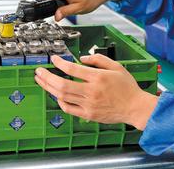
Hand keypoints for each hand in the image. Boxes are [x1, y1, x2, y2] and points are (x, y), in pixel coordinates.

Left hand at [35, 54, 157, 129]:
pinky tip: (55, 95)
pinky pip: (69, 109)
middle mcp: (91, 92)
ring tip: (41, 81)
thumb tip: (81, 59)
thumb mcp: (116, 66)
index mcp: (98, 78)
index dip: (60, 63)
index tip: (53, 59)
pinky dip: (60, 101)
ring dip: (49, 88)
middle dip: (47, 77)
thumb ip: (98, 59)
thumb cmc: (127, 87)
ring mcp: (88, 105)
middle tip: (38, 71)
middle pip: (62, 85)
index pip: (72, 69)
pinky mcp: (88, 114)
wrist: (135, 107)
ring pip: (62, 97)